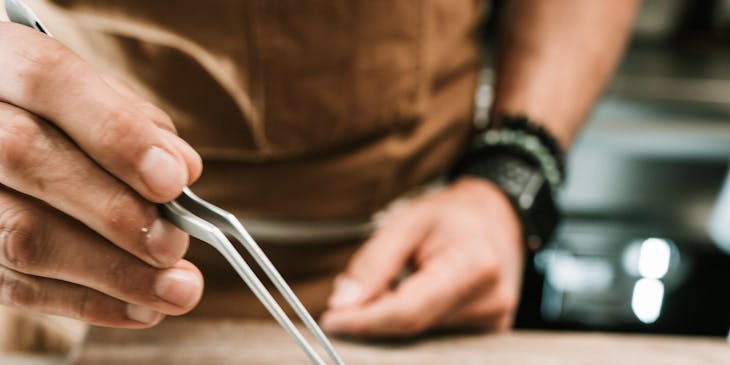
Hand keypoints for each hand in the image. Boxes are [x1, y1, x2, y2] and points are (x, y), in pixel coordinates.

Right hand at [0, 23, 203, 327]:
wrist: (3, 128)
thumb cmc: (60, 113)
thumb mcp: (93, 94)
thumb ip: (135, 121)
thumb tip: (183, 167)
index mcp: (1, 61)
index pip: (48, 80)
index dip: (115, 133)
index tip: (173, 180)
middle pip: (26, 157)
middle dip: (114, 211)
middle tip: (174, 244)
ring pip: (17, 233)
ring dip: (110, 272)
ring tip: (177, 290)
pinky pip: (14, 283)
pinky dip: (88, 301)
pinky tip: (141, 307)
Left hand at [321, 177, 524, 336]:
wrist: (497, 216)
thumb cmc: (451, 216)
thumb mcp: (408, 221)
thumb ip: (374, 262)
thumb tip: (343, 303)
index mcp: (475, 266)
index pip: (409, 311)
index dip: (365, 320)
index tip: (330, 320)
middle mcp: (491, 301)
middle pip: (412, 326)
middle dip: (371, 318)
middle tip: (344, 302)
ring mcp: (493, 321)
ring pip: (420, 334)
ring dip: (390, 318)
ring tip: (391, 283)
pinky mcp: (489, 330)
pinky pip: (434, 333)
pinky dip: (410, 319)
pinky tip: (409, 295)